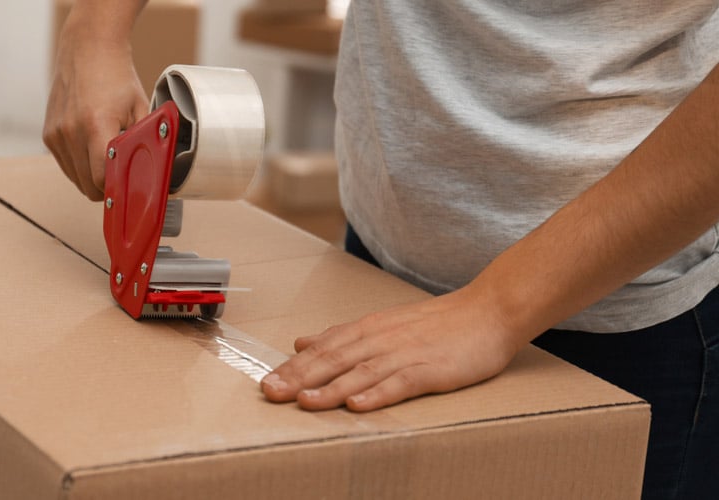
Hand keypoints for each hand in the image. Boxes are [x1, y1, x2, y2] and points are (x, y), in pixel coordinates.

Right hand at [42, 12, 148, 200]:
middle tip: (121, 174)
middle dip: (106, 186)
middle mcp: (70, 131)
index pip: (101, 179)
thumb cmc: (117, 77)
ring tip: (106, 155)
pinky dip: (79, 165)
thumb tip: (156, 171)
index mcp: (96, 125)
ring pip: (75, 179)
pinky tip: (92, 147)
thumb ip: (145, 141)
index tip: (128, 188)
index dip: (117, 188)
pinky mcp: (48, 134)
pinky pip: (66, 165)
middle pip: (87, 186)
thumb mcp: (140, 108)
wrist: (88, 48)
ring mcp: (56, 133)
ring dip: (91, 176)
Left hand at [260, 288, 528, 410]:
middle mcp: (380, 339)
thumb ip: (342, 336)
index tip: (266, 382)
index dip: (293, 367)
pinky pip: (400, 383)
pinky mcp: (431, 369)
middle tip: (271, 392)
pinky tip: (357, 405)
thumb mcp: (382, 324)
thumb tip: (302, 342)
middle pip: (334, 359)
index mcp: (367, 329)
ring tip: (304, 401)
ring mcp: (405, 354)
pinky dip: (377, 393)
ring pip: (361, 372)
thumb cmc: (435, 323)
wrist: (488, 310)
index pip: (322, 349)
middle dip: (300, 377)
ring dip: (330, 387)